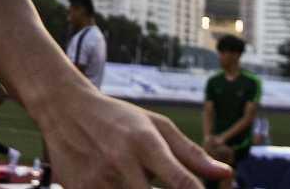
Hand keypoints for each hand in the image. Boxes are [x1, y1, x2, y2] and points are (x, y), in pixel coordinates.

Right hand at [36, 85, 231, 188]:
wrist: (63, 108)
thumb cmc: (117, 118)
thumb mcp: (155, 125)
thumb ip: (191, 153)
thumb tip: (226, 173)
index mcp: (145, 143)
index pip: (181, 182)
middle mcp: (121, 162)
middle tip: (153, 183)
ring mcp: (97, 180)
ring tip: (132, 177)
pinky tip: (114, 179)